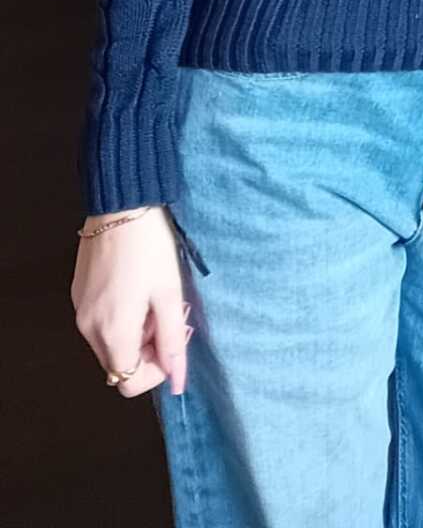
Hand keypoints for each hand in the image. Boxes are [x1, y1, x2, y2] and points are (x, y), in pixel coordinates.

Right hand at [72, 208, 190, 399]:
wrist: (122, 205)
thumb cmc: (150, 247)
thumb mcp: (170, 294)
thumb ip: (173, 342)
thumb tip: (178, 381)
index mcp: (112, 332)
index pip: (129, 383)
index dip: (157, 371)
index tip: (176, 340)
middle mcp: (88, 329)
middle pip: (119, 364)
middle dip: (148, 350)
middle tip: (171, 315)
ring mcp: (80, 312)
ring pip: (110, 344)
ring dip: (136, 334)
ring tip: (156, 298)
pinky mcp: (79, 296)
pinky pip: (100, 323)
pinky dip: (122, 318)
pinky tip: (138, 288)